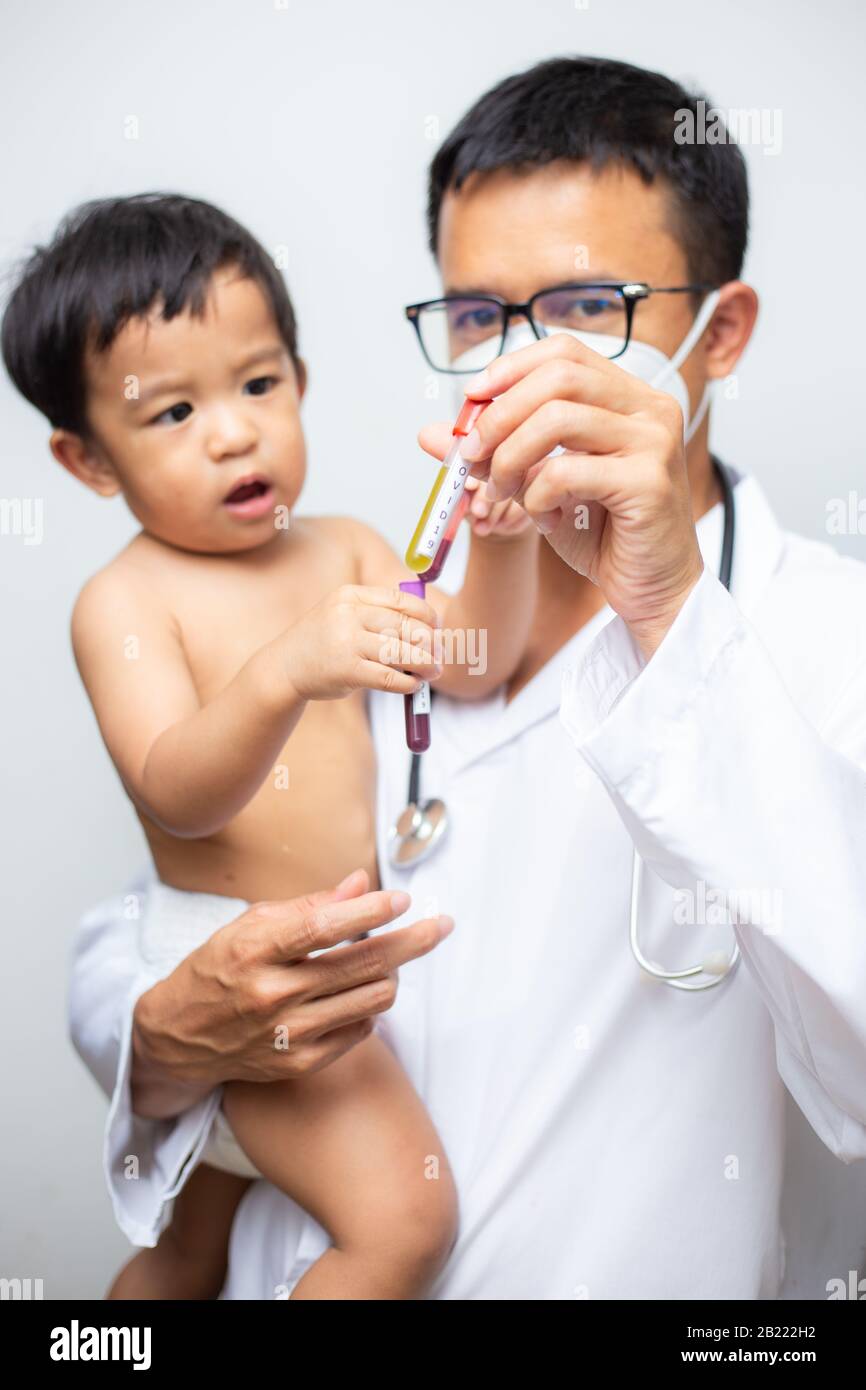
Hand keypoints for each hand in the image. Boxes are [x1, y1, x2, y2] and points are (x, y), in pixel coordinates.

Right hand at [131, 868, 453, 1116]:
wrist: (179, 1037)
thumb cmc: (220, 967)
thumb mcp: (250, 925)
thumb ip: (308, 906)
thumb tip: (361, 883)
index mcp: (255, 952)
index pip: (322, 929)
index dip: (369, 912)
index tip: (404, 899)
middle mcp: (272, 996)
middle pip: (362, 965)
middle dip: (412, 941)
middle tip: (442, 924)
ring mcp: (288, 1035)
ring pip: (372, 998)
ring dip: (392, 972)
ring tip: (388, 957)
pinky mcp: (300, 1063)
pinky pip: (362, 1029)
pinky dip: (370, 1004)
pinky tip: (357, 991)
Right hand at [281, 584, 441, 699]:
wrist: (284, 668)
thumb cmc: (323, 642)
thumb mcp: (342, 614)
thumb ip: (376, 614)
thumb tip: (427, 625)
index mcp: (350, 595)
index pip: (399, 600)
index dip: (425, 614)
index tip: (437, 627)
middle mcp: (348, 614)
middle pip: (404, 626)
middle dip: (429, 642)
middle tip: (440, 655)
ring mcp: (346, 642)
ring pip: (400, 651)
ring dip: (424, 664)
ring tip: (434, 671)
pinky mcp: (347, 671)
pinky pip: (388, 677)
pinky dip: (407, 682)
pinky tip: (414, 685)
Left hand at [425, 335, 704, 657]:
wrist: (650, 589)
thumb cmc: (603, 535)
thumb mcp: (537, 485)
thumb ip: (495, 454)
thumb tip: (432, 434)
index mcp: (627, 396)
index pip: (563, 351)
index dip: (510, 368)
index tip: (471, 399)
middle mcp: (648, 408)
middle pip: (557, 377)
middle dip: (500, 414)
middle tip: (471, 456)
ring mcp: (654, 440)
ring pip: (558, 418)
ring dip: (511, 456)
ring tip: (503, 491)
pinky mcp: (649, 481)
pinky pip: (567, 471)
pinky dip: (538, 495)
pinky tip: (544, 518)